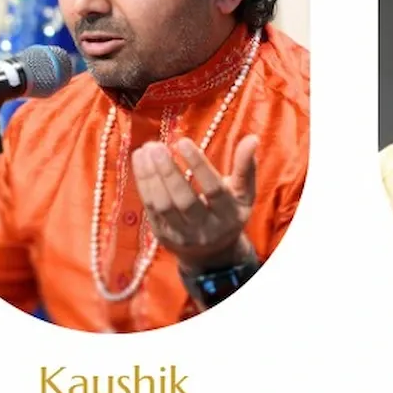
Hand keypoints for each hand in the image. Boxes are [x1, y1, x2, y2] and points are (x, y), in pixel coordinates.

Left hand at [132, 135, 258, 272]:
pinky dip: (143, 183)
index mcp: (229, 216)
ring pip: (163, 205)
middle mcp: (206, 229)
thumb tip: (252, 138)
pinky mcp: (163, 235)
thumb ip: (245, 167)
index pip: (213, 190)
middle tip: (157, 146)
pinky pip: (150, 208)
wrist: (211, 253)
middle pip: (184, 200)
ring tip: (146, 150)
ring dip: (151, 176)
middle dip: (168, 171)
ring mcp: (182, 235)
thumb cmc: (228, 213)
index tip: (182, 142)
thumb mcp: (243, 193)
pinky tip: (140, 161)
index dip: (198, 165)